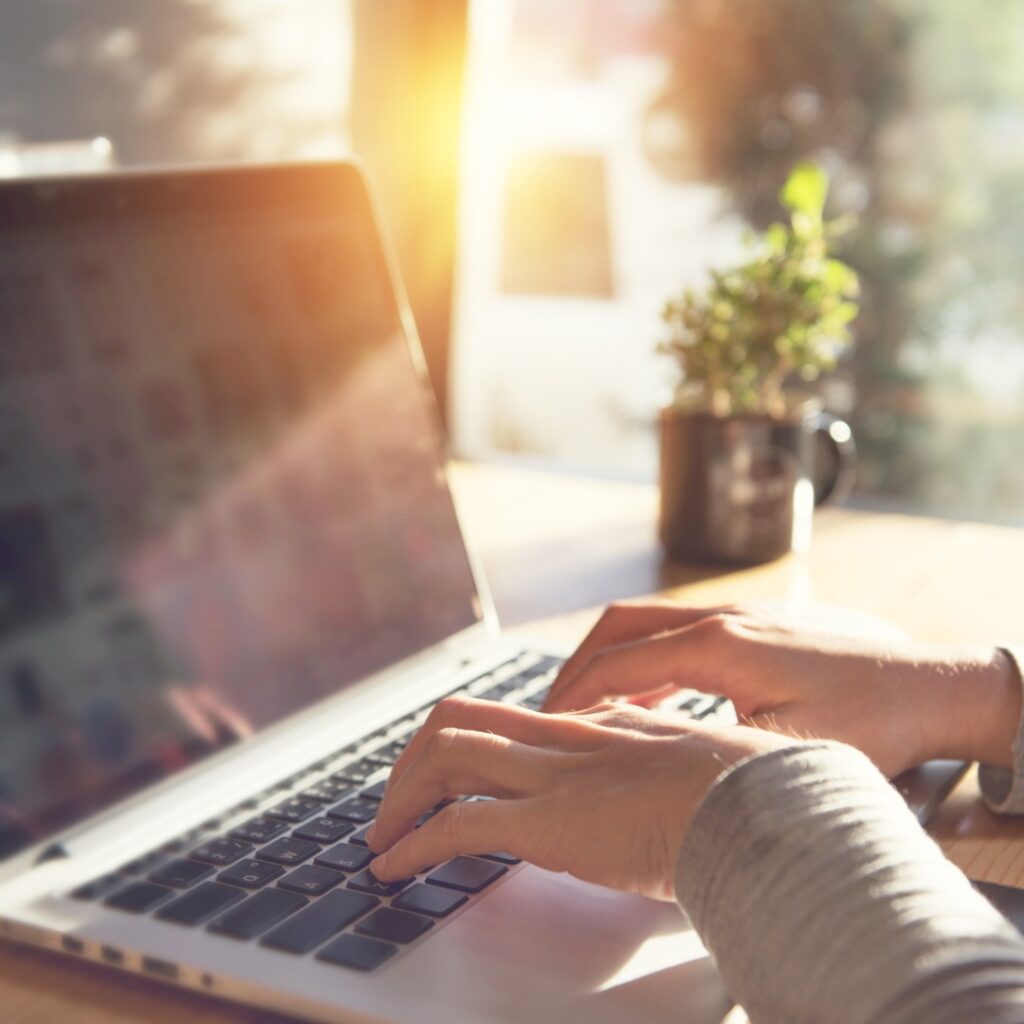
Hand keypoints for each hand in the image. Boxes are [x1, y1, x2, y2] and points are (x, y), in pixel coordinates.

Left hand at [366, 696, 789, 897]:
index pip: (510, 720)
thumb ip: (660, 773)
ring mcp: (552, 777)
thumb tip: (655, 790)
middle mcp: (565, 740)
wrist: (762, 804)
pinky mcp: (546, 822)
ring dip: (402, 797)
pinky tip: (393, 868)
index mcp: (598, 728)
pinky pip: (457, 827)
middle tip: (396, 800)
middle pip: (459, 721)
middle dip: (414, 759)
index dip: (467, 742)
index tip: (448, 773)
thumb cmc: (746, 795)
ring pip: (446, 757)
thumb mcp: (694, 770)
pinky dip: (414, 845)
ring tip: (382, 837)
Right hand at [542, 602, 1019, 776]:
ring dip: (609, 660)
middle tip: (551, 709)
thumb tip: (643, 755)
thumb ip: (706, 746)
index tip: (544, 721)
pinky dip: (646, 660)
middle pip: (618, 626)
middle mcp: (720, 617)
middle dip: (576, 665)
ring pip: (646, 623)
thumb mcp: (783, 749)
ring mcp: (737, 613)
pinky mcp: (753, 622)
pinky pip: (676, 632)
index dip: (573, 693)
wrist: (930, 684)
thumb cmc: (869, 719)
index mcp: (718, 646)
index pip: (618, 663)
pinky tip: (649, 696)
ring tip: (588, 705)